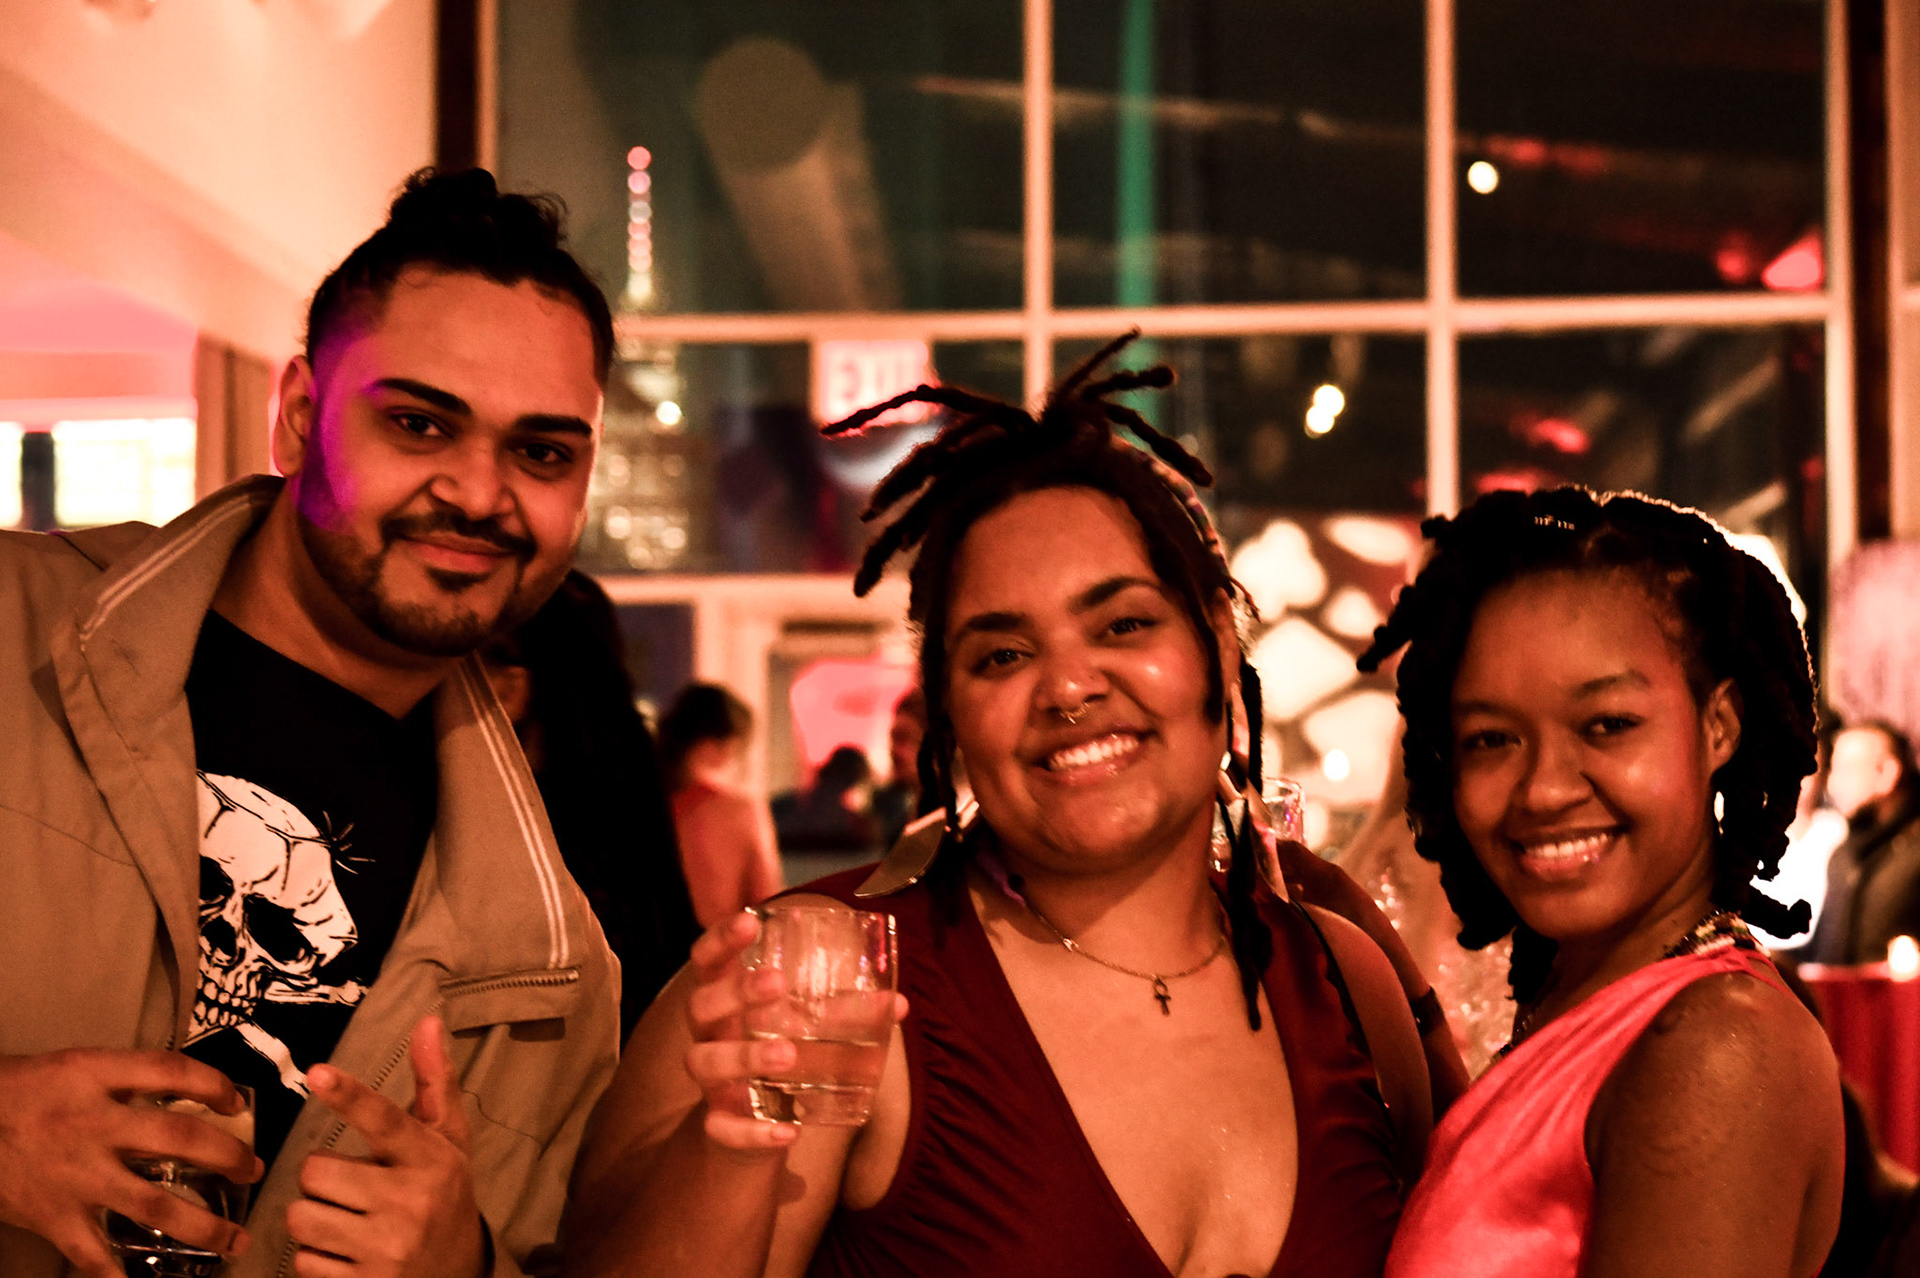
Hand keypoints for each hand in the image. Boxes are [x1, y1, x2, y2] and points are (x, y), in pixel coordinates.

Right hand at [0, 1049, 259, 1277]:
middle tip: (252, 1171)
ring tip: (234, 1238)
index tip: (237, 1103)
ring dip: (203, 1225)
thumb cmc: (27, 1092)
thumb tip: (194, 1091)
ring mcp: (76, 1175)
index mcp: (98, 1077)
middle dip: (227, 1158)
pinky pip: (94, 1253)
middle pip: (179, 1140)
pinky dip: (120, 1274)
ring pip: (154, 1204)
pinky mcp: (54, 1215)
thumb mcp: (80, 1066)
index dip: (214, 1086)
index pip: (172, 1072)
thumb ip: (131, 1078)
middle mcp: (93, 1125)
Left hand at [287, 1016, 486, 1277]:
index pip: (385, 1120)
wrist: (459, 1272)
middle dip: (322, 1177)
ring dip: (313, 1216)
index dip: (349, 1096)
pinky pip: (302, 1260)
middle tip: (349, 1184)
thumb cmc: (444, 1191)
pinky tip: (347, 1252)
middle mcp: (411, 1201)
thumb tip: (428, 1021)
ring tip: (347, 1220)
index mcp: (431, 1159)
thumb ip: (434, 1082)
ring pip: (301, 1216)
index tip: (318, 1073)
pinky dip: (315, 1256)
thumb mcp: (448, 1138)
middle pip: (316, 1171)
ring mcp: (387, 1247)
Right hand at [681, 910, 907, 1152]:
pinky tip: (788, 1130)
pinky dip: (753, 1131)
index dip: (721, 939)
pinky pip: (722, 1128)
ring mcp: (710, 1082)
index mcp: (727, 1002)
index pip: (707, 961)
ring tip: (787, 1053)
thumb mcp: (806, 1029)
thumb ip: (846, 1012)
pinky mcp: (719, 1125)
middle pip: (700, 1006)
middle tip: (776, 984)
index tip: (749, 920)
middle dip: (735, 991)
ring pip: (703, 1062)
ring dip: (743, 1056)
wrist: (754, 1129)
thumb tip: (898, 1003)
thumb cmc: (780, 1056)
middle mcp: (711, 1036)